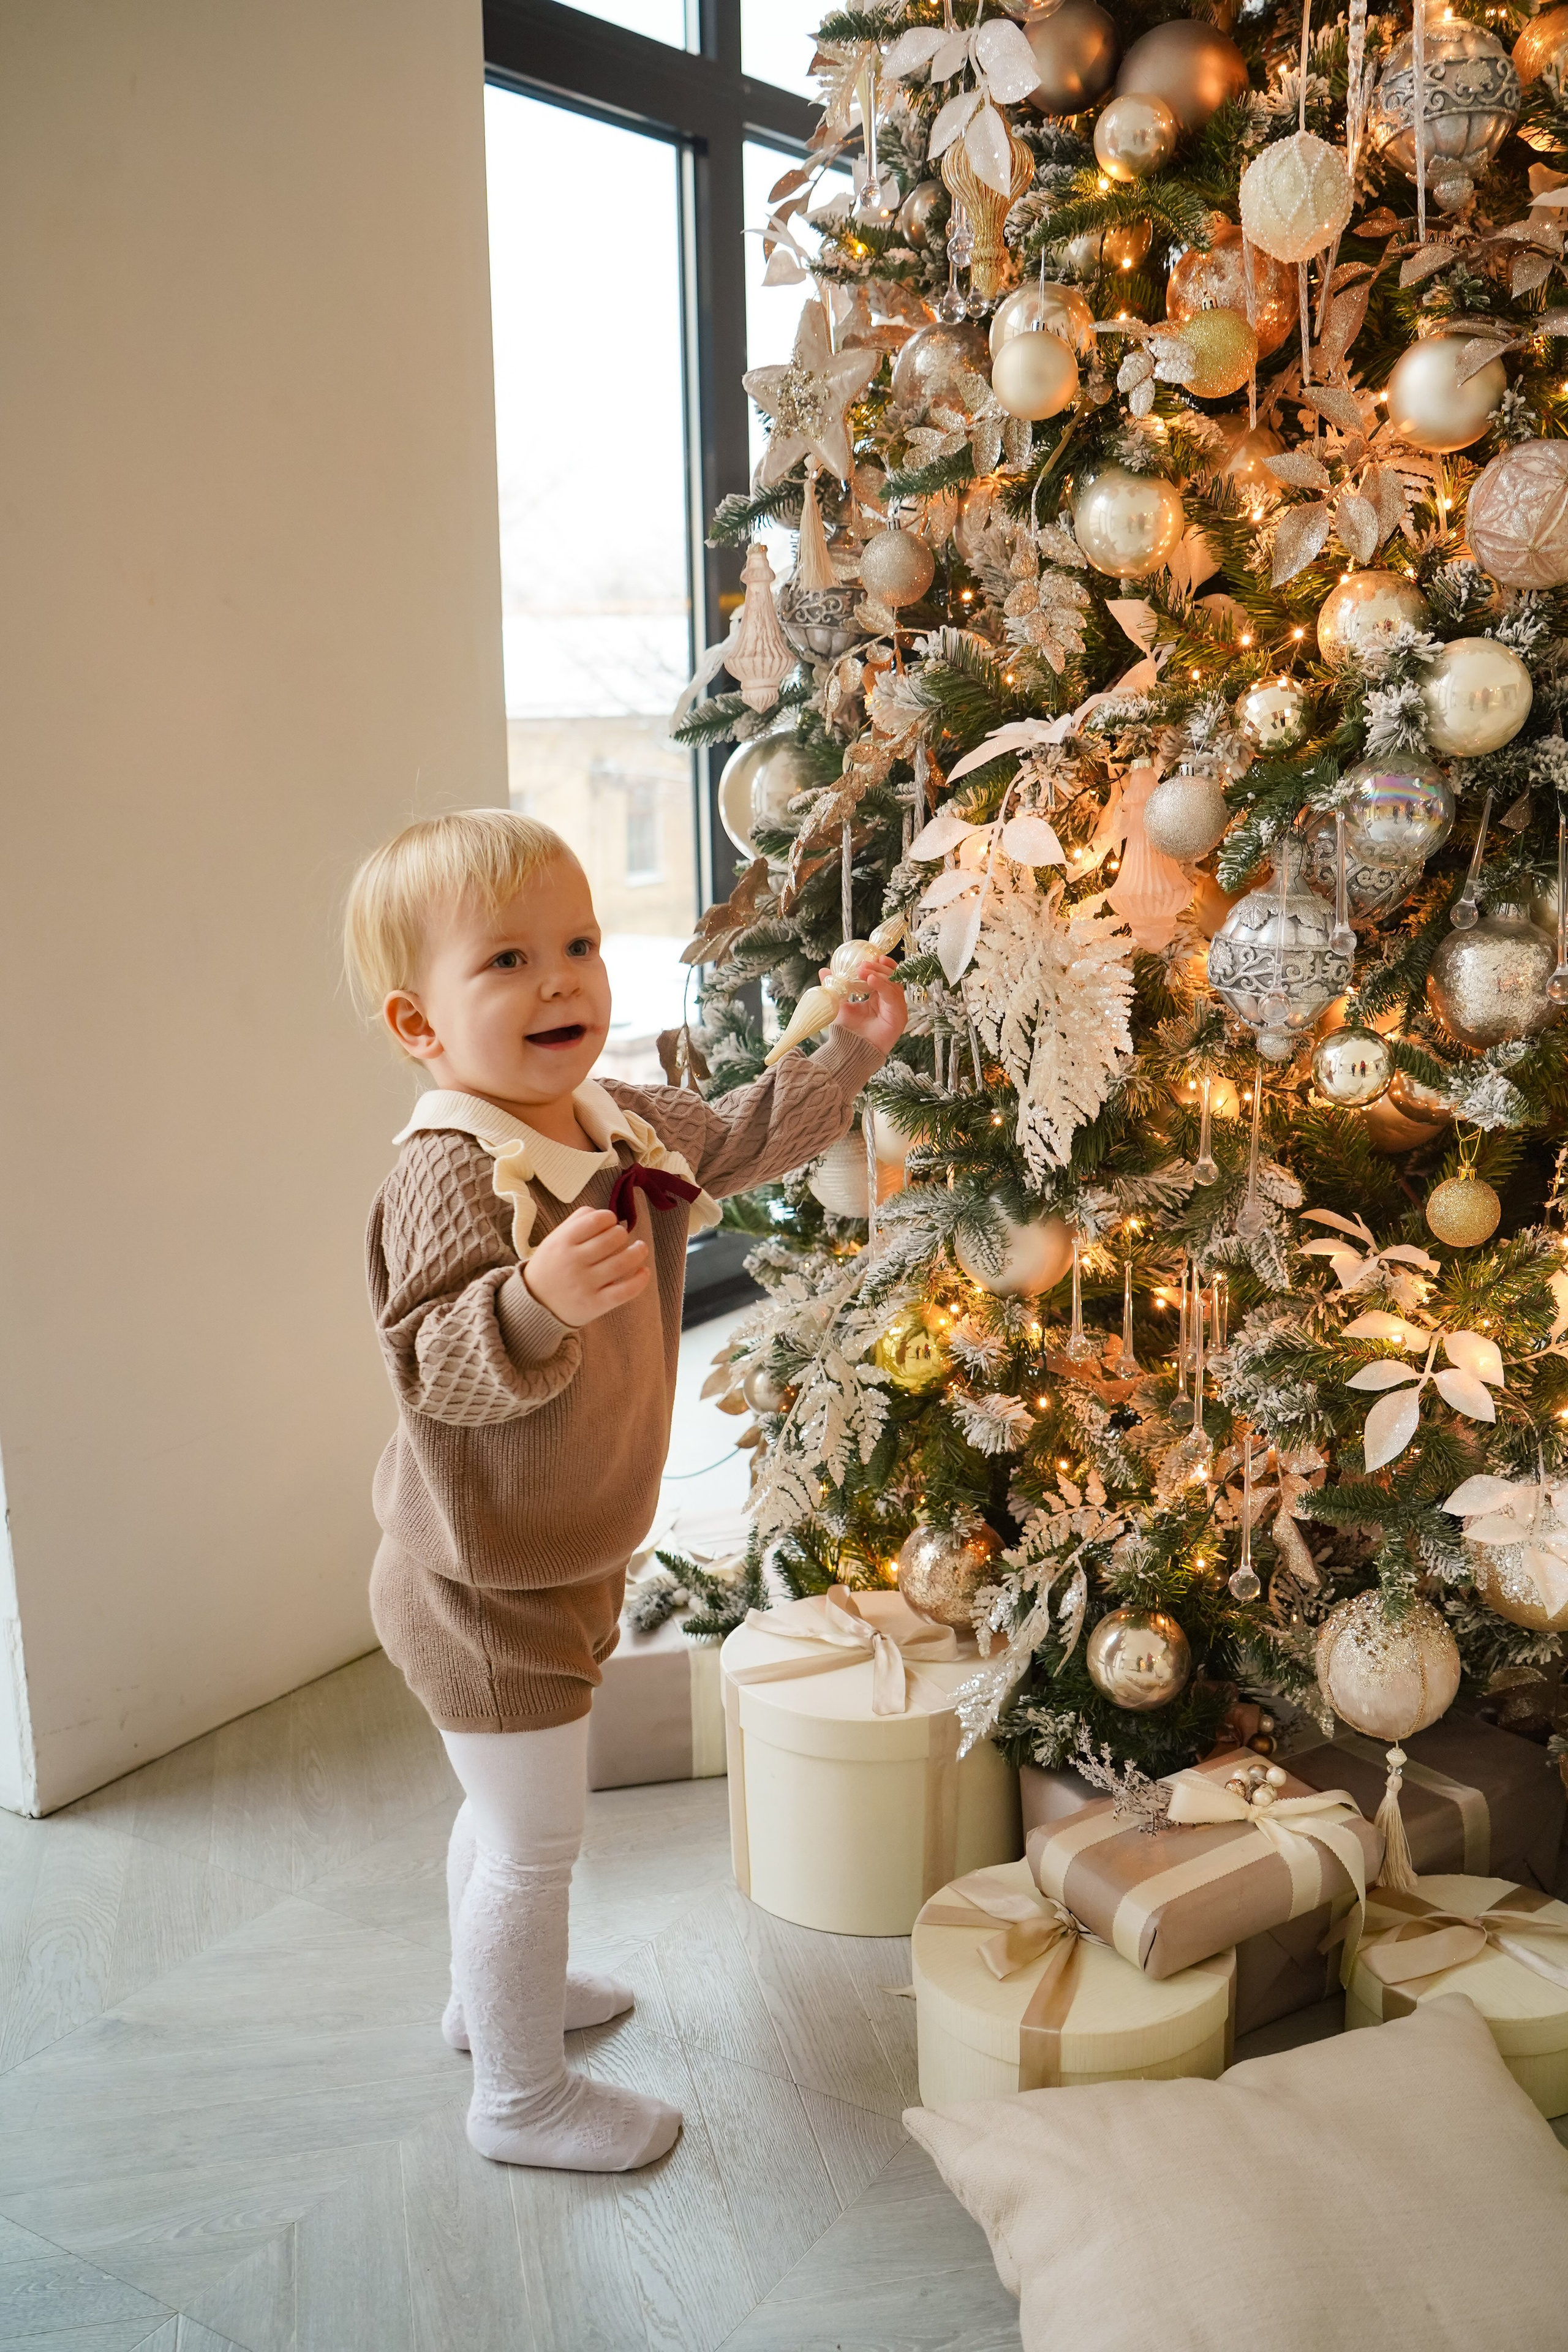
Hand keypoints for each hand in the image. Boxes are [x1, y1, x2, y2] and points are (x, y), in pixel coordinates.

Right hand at [522, 1207, 650, 1327]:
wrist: (536, 1304)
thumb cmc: (552, 1266)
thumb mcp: (554, 1239)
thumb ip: (577, 1221)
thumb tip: (605, 1214)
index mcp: (562, 1242)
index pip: (596, 1220)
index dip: (609, 1218)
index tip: (610, 1222)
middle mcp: (574, 1262)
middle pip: (612, 1239)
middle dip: (622, 1234)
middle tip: (620, 1238)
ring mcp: (585, 1284)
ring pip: (623, 1262)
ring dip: (638, 1251)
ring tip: (640, 1248)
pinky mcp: (596, 1303)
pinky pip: (625, 1290)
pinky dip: (640, 1279)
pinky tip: (643, 1271)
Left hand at [824, 955, 905, 1055]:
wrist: (849, 1050)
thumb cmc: (847, 1030)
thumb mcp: (840, 1003)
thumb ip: (835, 987)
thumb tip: (824, 970)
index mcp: (879, 996)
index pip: (885, 975)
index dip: (879, 964)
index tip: (868, 956)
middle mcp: (890, 1001)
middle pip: (892, 977)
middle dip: (878, 967)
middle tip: (862, 964)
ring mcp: (896, 1009)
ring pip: (894, 983)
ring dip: (879, 974)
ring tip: (863, 971)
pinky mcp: (899, 1017)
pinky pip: (893, 996)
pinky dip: (883, 985)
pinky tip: (871, 980)